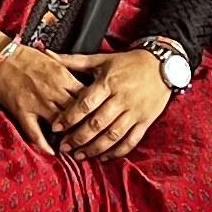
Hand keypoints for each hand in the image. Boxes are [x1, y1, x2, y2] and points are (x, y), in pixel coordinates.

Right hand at [0, 35, 88, 151]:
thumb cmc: (25, 56)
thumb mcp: (53, 59)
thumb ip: (69, 72)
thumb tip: (84, 83)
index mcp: (62, 76)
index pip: (86, 96)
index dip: (94, 109)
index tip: (99, 117)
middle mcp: (52, 91)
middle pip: (76, 113)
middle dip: (85, 126)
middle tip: (92, 137)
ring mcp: (37, 102)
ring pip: (59, 124)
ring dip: (68, 136)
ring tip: (76, 146)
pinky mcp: (22, 111)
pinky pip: (34, 131)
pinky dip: (43, 143)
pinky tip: (51, 152)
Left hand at [54, 46, 173, 162]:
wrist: (162, 64)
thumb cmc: (128, 62)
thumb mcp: (101, 59)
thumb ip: (74, 61)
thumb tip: (49, 54)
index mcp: (108, 83)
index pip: (85, 104)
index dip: (69, 117)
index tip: (56, 128)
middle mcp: (121, 99)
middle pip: (97, 123)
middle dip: (78, 138)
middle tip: (64, 147)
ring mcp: (134, 112)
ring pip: (113, 135)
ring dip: (95, 148)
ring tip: (80, 155)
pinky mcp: (145, 121)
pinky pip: (131, 140)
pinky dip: (118, 151)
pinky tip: (105, 156)